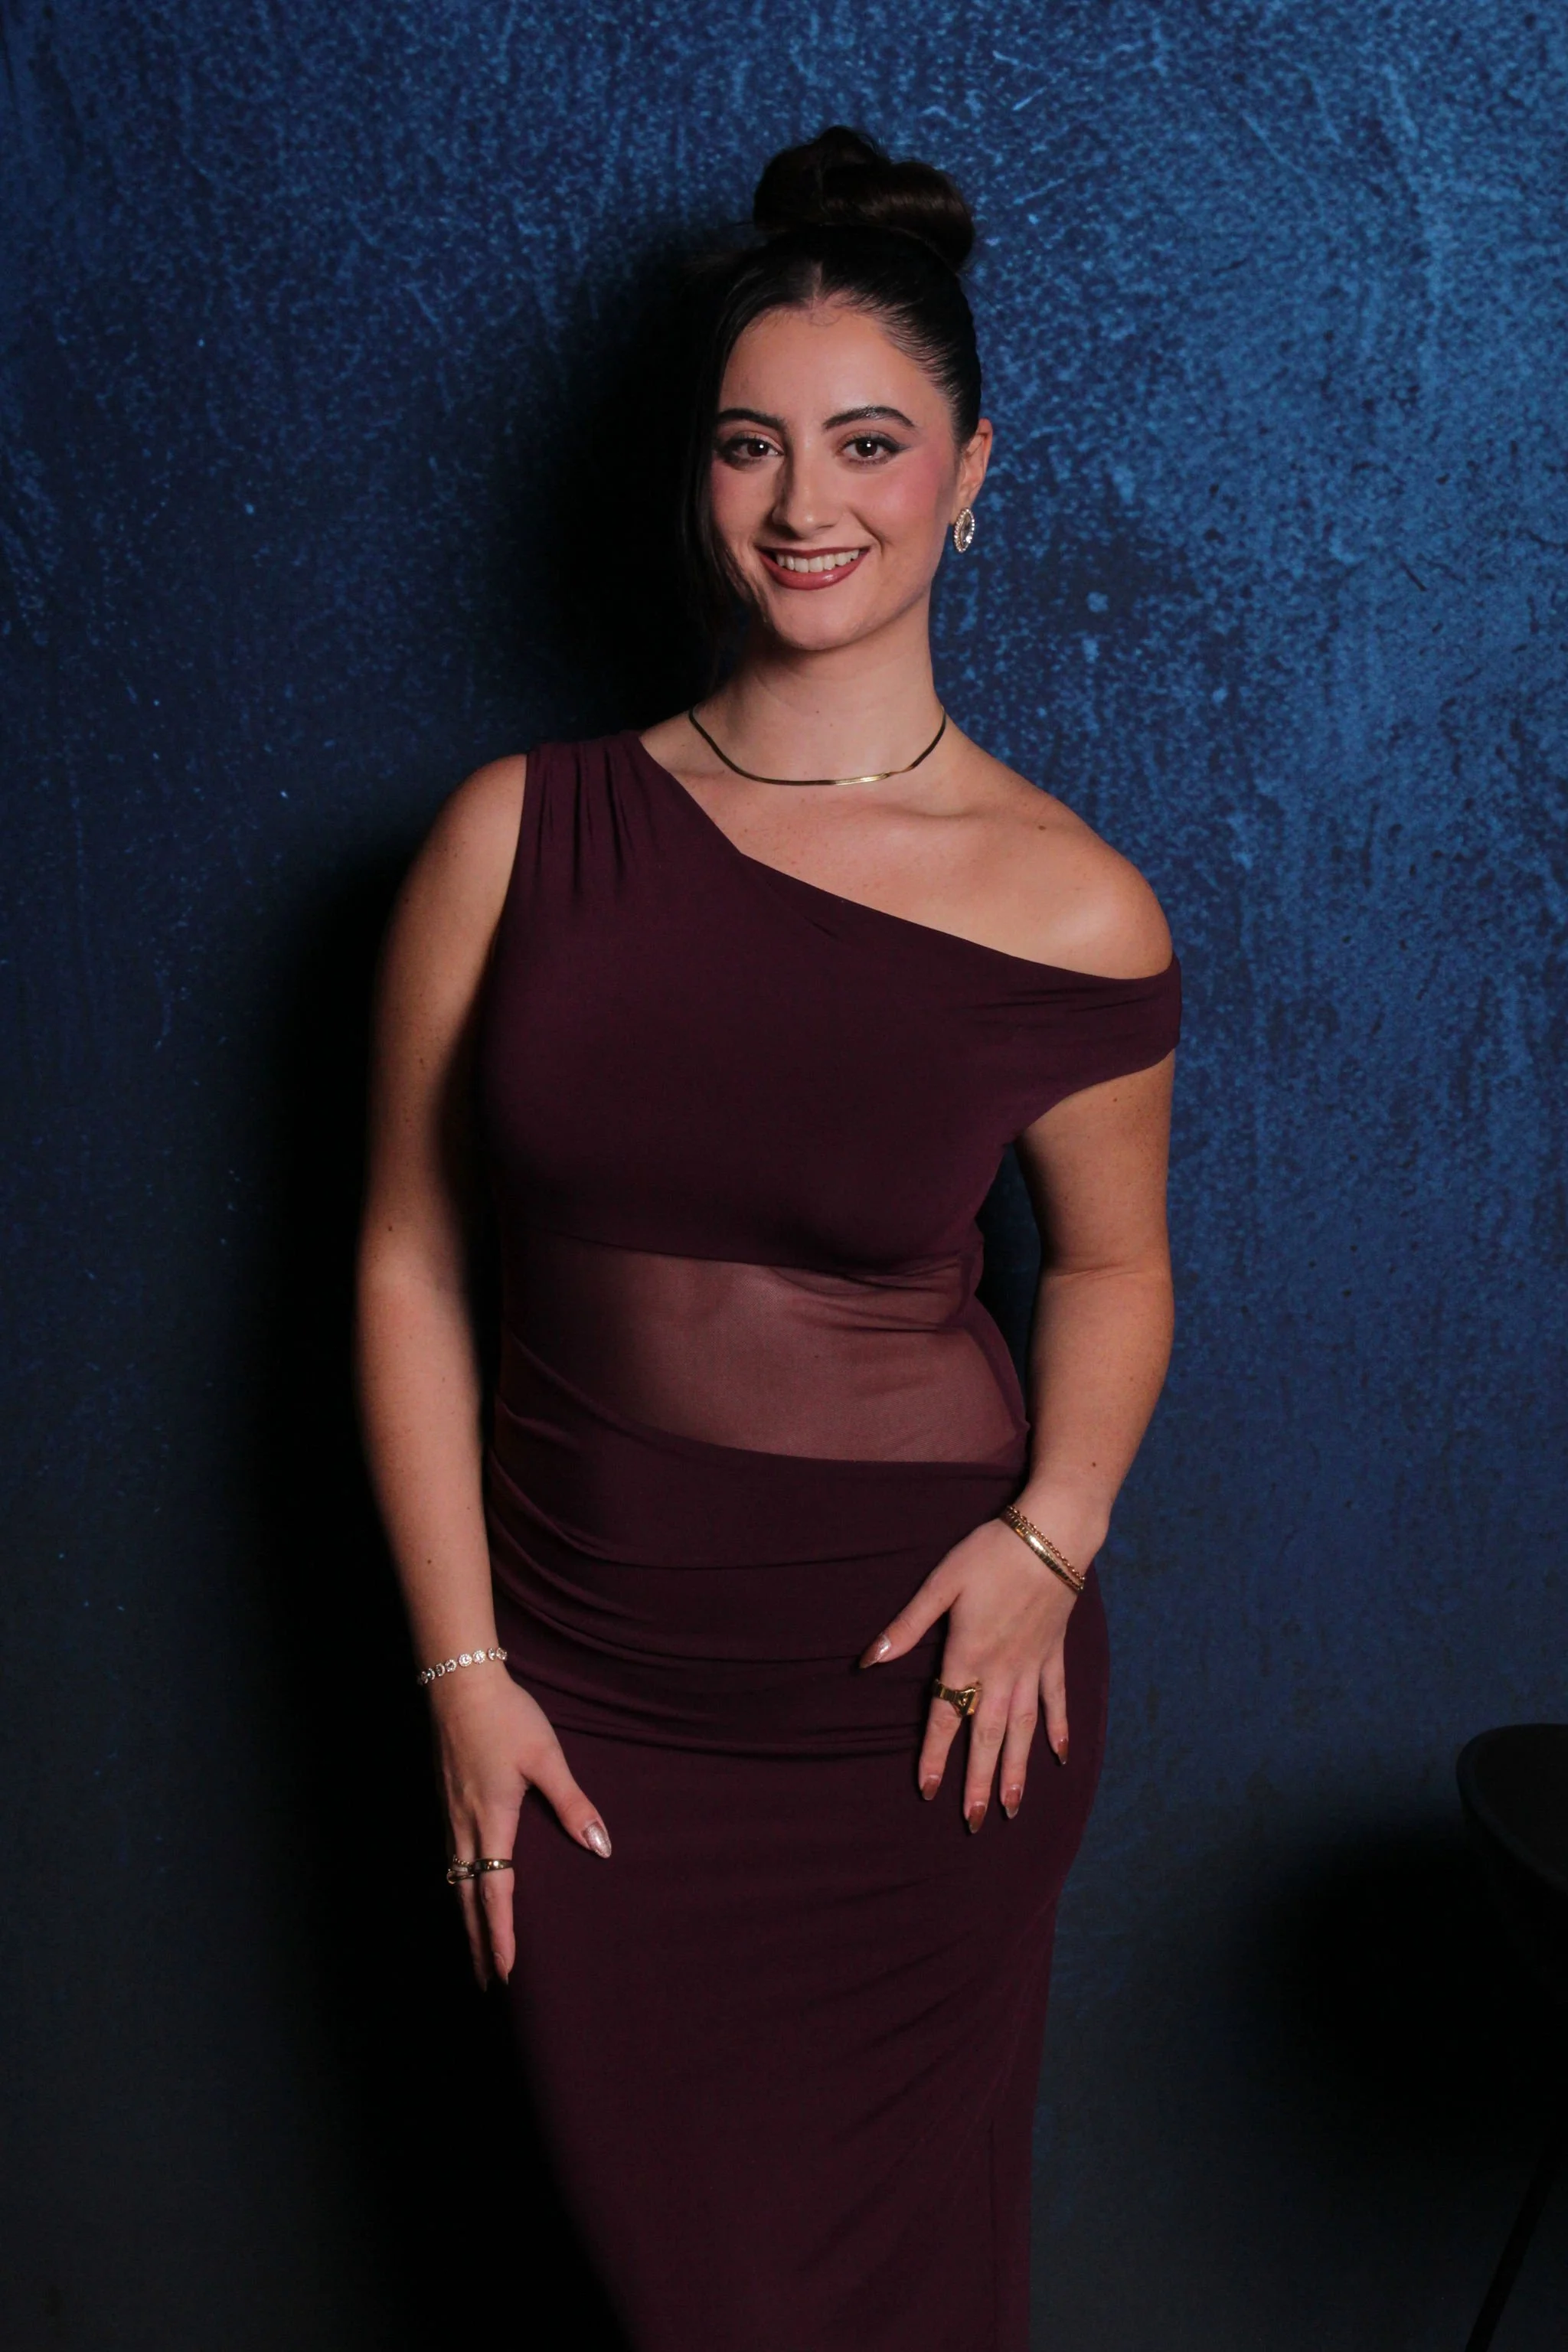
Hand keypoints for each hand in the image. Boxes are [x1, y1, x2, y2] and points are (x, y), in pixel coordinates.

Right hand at [429, 1666, 609, 1985]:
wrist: (459, 1683)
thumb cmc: (507, 1717)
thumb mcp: (546, 1757)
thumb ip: (573, 1803)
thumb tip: (600, 1847)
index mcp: (491, 1822)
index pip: (496, 1893)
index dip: (502, 1936)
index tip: (507, 1973)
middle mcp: (463, 1827)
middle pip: (467, 1900)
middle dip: (478, 1943)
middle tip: (487, 1982)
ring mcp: (449, 1815)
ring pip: (454, 1883)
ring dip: (465, 1921)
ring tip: (475, 1951)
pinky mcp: (445, 1802)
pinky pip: (449, 1860)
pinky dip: (457, 1889)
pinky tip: (464, 1892)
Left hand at [861, 1512, 1092, 1830]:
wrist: (1050, 1536)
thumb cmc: (990, 1553)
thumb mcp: (940, 1583)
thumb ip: (908, 1625)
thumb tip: (869, 1660)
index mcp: (967, 1656)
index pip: (946, 1716)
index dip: (934, 1754)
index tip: (926, 1790)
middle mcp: (1001, 1672)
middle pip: (986, 1736)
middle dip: (977, 1781)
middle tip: (972, 1821)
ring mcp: (1032, 1667)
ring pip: (1022, 1729)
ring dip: (1015, 1769)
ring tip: (1010, 1807)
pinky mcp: (1054, 1655)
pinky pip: (1055, 1700)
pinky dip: (1057, 1729)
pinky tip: (1058, 1757)